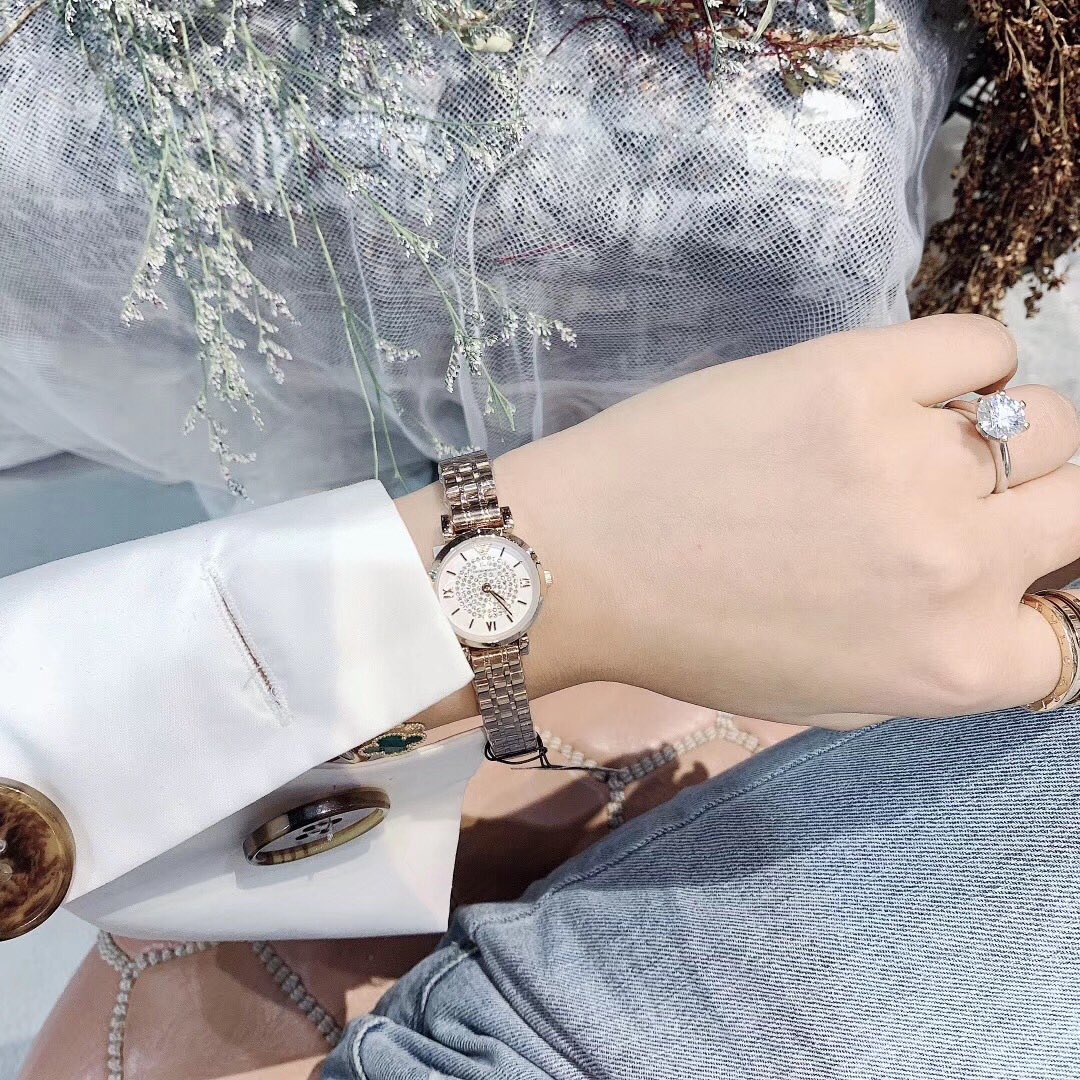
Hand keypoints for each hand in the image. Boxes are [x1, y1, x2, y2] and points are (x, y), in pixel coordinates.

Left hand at [403, 315, 1079, 727]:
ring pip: (1056, 422)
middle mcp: (959, 562)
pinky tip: (913, 389)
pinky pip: (981, 345)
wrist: (584, 562)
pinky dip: (967, 365)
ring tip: (939, 442)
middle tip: (988, 500)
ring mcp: (916, 458)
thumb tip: (1016, 601)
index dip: (1046, 597)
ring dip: (1016, 437)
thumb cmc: (698, 640)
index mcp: (955, 663)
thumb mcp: (839, 692)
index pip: (1076, 631)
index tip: (1010, 574)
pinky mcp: (860, 372)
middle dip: (1054, 511)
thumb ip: (944, 652)